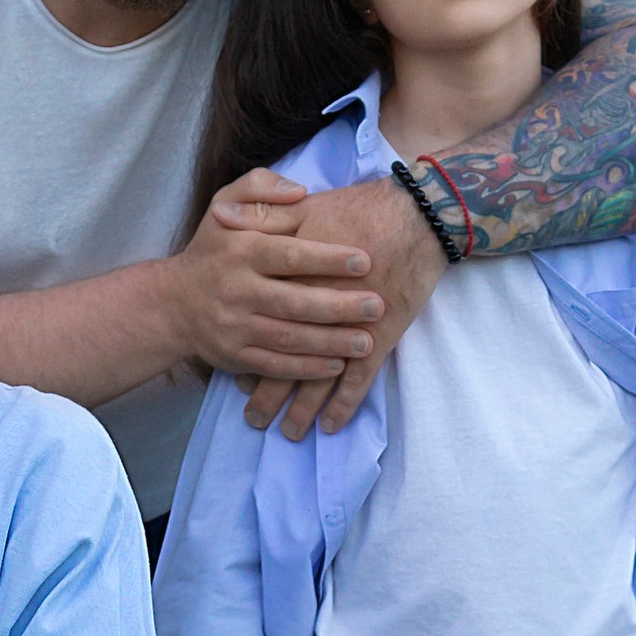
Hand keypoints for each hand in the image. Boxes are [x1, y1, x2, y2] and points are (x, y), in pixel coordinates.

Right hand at [167, 169, 387, 392]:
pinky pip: (274, 366)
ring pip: (288, 338)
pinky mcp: (234, 356)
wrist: (173, 303)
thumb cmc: (213, 249)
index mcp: (240, 250)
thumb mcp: (225, 205)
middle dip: (338, 306)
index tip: (364, 261)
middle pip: (293, 302)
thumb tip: (299, 191)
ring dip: (330, 343)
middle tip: (376, 305)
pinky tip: (337, 366)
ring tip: (367, 342)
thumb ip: (260, 187)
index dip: (327, 259)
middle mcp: (236, 290)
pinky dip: (306, 369)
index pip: (288, 255)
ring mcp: (234, 327)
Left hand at [240, 176, 445, 441]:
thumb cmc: (360, 206)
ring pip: (315, 378)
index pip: (259, 322)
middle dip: (266, 393)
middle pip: (281, 358)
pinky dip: (343, 405)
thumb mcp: (301, 202)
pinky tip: (331, 427)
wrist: (415, 213)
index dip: (246, 350)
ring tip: (287, 433)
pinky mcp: (376, 336)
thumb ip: (259, 214)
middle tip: (254, 418)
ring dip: (301, 409)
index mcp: (288, 277)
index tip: (234, 373)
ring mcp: (344, 326)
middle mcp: (310, 308)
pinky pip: (356, 381)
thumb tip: (220, 219)